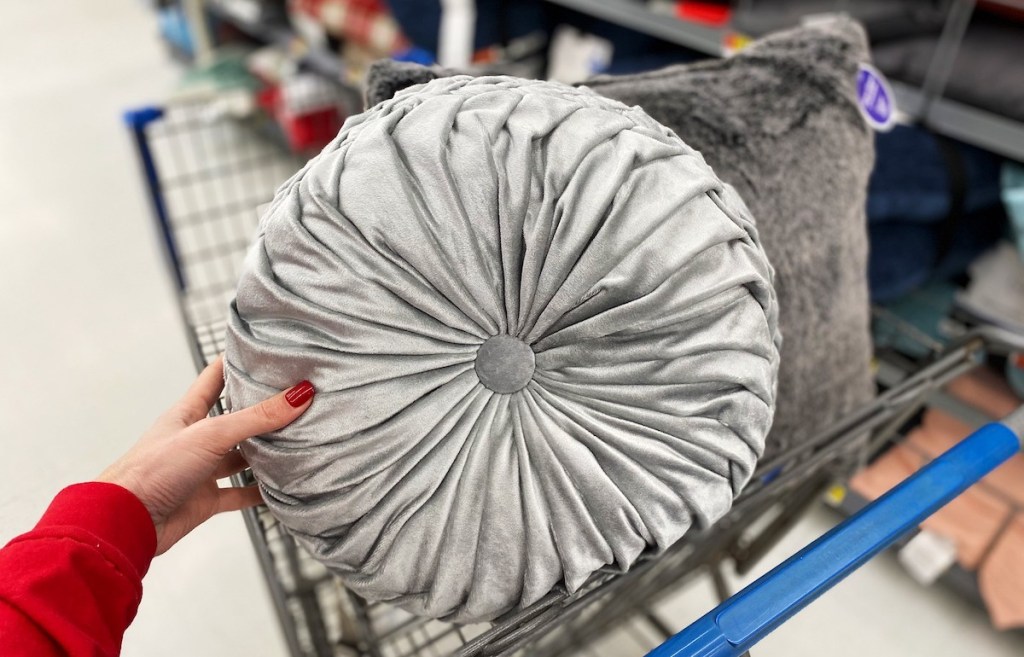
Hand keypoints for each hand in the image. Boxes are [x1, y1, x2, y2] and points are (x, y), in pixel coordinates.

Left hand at [97, 357, 313, 554]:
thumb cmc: (153, 469)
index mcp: (189, 412)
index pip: (215, 377)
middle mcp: (196, 438)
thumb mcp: (210, 434)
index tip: (263, 350)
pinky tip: (281, 488)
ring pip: (240, 456)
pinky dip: (260, 492)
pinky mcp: (205, 500)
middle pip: (234, 418)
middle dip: (261, 409)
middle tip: (294, 397)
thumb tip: (300, 394)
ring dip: (265, 452)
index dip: (237, 362)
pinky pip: (239, 493)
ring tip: (297, 441)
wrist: (126, 521)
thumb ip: (257, 417)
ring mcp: (200, 470)